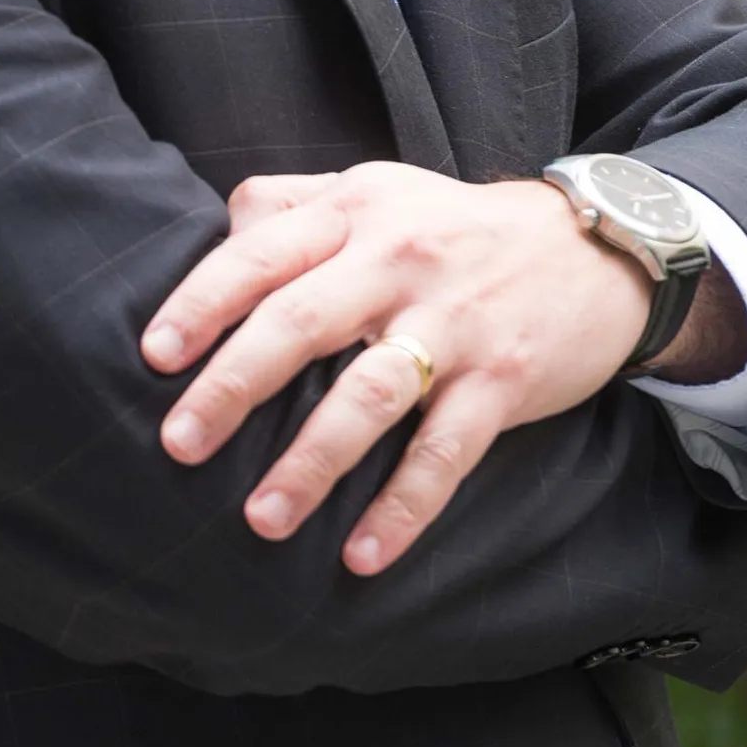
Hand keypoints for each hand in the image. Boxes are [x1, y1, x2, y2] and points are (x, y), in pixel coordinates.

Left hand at [140, 162, 653, 576]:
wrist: (593, 245)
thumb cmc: (450, 225)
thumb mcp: (371, 188)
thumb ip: (291, 204)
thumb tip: (214, 237)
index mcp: (355, 210)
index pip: (261, 253)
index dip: (202, 303)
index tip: (152, 356)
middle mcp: (398, 259)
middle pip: (301, 321)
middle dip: (233, 386)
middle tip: (178, 443)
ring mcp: (454, 321)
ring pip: (370, 394)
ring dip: (311, 461)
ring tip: (260, 517)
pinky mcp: (504, 380)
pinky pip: (446, 452)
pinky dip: (404, 507)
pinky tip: (363, 557)